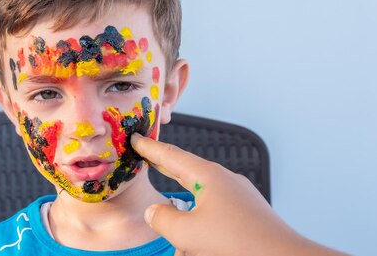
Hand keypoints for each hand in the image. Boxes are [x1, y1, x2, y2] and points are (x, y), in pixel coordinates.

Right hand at [131, 133, 348, 255]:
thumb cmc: (238, 244)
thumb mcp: (187, 234)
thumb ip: (163, 219)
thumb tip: (154, 212)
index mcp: (209, 176)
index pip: (171, 156)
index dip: (150, 148)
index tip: (136, 139)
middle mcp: (225, 180)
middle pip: (187, 169)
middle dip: (166, 166)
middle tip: (147, 156)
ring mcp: (239, 196)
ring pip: (201, 197)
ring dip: (184, 212)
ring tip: (176, 231)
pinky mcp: (248, 214)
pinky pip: (216, 213)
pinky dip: (201, 224)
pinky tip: (199, 244)